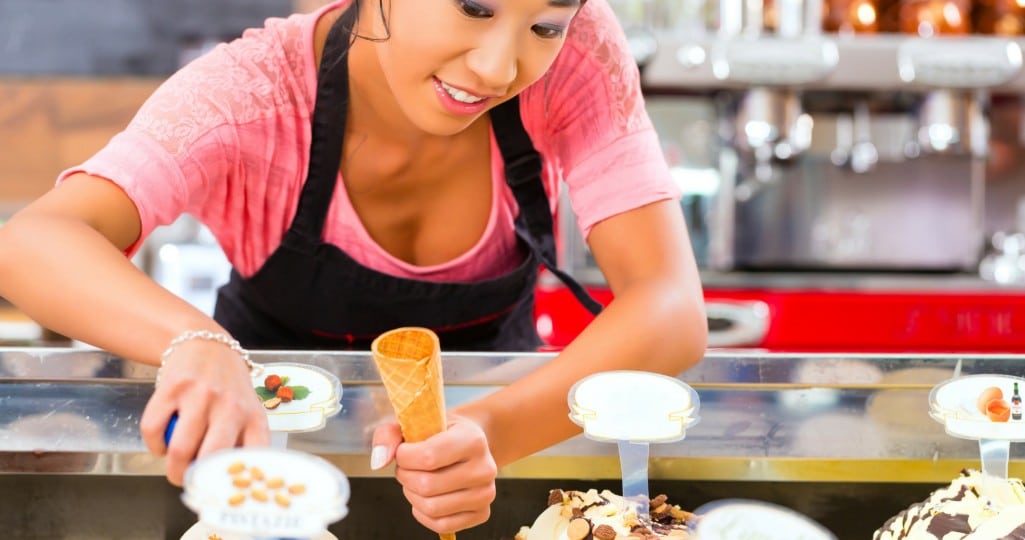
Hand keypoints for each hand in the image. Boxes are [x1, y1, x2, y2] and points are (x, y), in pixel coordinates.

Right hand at [140, 339, 269, 484]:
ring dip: (172, 468)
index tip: (224, 492)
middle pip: (210, 458)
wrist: (206, 345)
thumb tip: (229, 481)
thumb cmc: (227, 387)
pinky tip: (160, 443)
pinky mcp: (173, 387)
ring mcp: (200, 395)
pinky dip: (153, 445)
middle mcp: (230, 405)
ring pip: (180, 449)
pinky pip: (153, 428)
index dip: (236, 481)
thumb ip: (241, 441)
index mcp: (253, 415)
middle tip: (190, 483)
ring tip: (174, 469)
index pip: (252, 457)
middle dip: (196, 480)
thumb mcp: (246, 409)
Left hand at [371, 416, 497, 534]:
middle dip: (405, 477)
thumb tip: (378, 462)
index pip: (428, 457)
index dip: (404, 457)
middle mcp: (485, 468)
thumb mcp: (415, 422)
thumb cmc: (440, 433)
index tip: (403, 451)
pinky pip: (442, 525)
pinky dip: (423, 514)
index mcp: (472, 439)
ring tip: (415, 481)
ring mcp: (486, 493)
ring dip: (412, 495)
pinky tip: (424, 497)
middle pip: (427, 486)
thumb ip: (389, 435)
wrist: (470, 444)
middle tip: (406, 468)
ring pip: (432, 508)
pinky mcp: (483, 513)